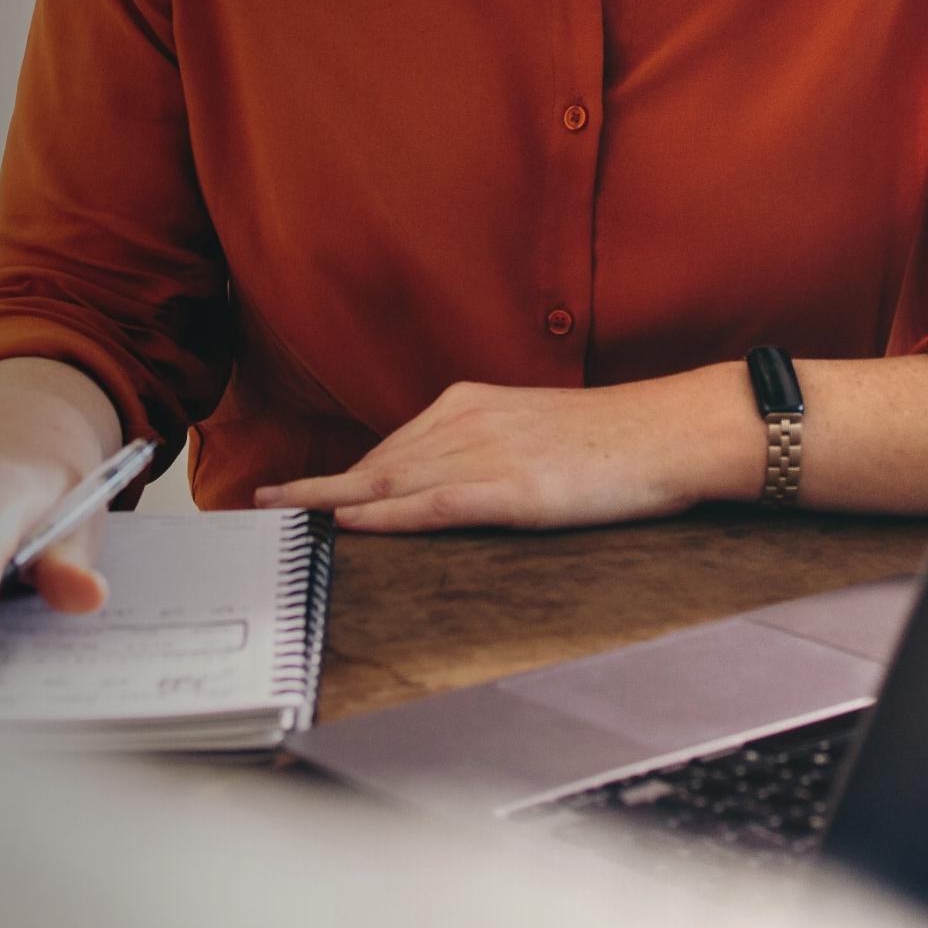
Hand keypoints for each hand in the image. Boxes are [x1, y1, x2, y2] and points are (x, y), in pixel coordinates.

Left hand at [254, 373, 741, 531]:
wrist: (670, 432)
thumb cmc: (612, 440)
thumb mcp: (531, 430)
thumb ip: (480, 448)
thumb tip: (438, 480)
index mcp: (467, 404)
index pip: (386, 450)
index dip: (333, 476)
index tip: (286, 491)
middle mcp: (464, 422)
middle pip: (373, 466)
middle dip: (313, 489)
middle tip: (256, 506)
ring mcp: (485, 455)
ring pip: (390, 483)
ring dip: (329, 502)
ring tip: (278, 518)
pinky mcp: (512, 491)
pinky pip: (433, 505)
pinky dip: (385, 515)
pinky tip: (348, 523)